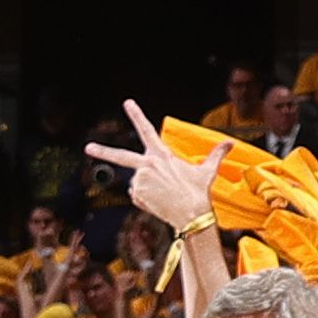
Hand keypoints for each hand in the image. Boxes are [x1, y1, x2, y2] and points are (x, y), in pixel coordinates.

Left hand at [84, 98, 214, 236]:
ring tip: (164, 194)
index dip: (137, 115)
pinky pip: (136, 196)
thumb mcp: (207, 171)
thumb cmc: (199, 192)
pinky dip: (145, 199)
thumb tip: (230, 144)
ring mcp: (139, 180)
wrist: (191, 214)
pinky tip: (158, 202)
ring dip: (147, 188)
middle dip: (102, 151)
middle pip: (120, 156)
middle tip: (88, 147)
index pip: (147, 130)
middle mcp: (147, 165)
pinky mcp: (136, 194)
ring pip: (137, 183)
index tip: (127, 103)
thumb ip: (216, 155)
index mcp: (161, 155)